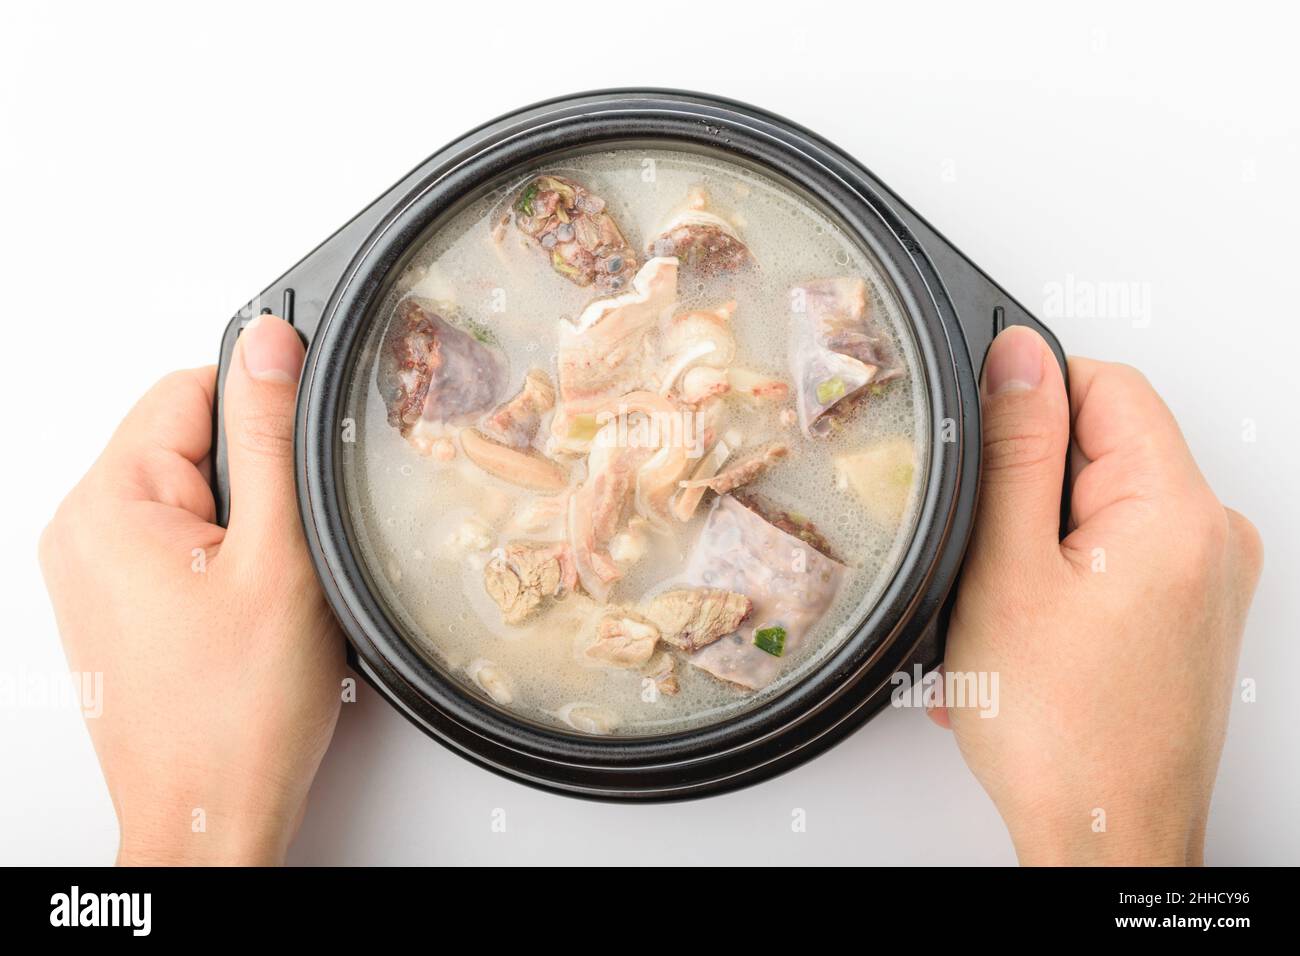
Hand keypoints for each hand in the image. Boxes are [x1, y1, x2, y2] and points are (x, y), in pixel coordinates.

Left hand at [39, 315, 344, 865]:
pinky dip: (221, 562)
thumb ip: (273, 438)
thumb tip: (269, 343)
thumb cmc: (236, 713)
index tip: (296, 471)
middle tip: (280, 555)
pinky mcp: (111, 606)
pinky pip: (174, 544)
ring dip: (241, 528)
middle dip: (252, 484)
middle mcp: (81, 532)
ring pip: (188, 496)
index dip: (262, 418)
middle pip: (187, 442)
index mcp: (107, 505)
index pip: (191, 388)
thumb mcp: (280, 555)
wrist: (210, 815)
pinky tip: (245, 615)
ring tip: (264, 595)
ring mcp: (90, 574)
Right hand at [934, 326, 1262, 865]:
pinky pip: (1117, 557)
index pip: (1106, 383)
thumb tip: (1019, 358)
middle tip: (992, 561)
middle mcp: (1214, 537)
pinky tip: (1028, 635)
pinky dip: (1063, 581)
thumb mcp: (1005, 570)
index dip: (1030, 406)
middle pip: (1104, 446)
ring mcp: (1209, 579)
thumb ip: (1015, 450)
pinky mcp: (1192, 612)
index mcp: (1177, 511)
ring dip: (1037, 545)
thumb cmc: (1063, 733)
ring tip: (1006, 614)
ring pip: (1100, 507)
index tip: (988, 456)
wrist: (1107, 837)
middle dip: (1027, 489)